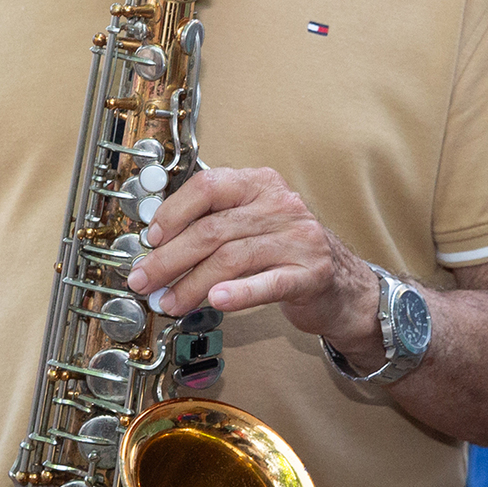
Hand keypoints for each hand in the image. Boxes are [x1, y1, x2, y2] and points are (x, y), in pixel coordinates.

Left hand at [125, 166, 384, 371]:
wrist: (344, 284)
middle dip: (169, 259)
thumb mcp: (253, 223)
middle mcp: (281, 205)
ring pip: (232, 259)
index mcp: (260, 184)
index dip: (173, 212)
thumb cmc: (286, 252)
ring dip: (192, 284)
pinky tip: (216, 301)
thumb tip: (156, 246)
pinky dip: (240, 293)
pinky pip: (269, 282)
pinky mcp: (311, 274)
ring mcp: (299, 239)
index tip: (151, 238)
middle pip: (213, 230)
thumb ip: (213, 224)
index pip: (208, 186)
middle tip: (143, 280)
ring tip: (169, 302)